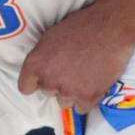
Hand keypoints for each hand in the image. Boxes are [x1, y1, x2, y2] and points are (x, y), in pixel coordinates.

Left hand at [18, 2, 134, 112]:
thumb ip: (42, 58)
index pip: (25, 87)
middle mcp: (48, 80)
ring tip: (84, 75)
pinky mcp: (87, 97)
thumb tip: (40, 70)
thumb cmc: (81, 27)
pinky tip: (93, 84)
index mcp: (35, 63)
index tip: (42, 81)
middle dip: (57, 84)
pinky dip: (88, 99)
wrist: (110, 28)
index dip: (35, 83)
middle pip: (47, 93)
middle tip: (71, 70)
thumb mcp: (50, 37)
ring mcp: (68, 90)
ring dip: (72, 93)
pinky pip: (82, 108)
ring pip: (65, 101)